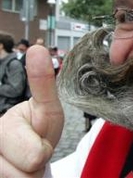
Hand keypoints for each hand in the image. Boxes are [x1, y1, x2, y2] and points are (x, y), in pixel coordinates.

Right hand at [0, 45, 63, 176]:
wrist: (23, 150)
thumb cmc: (37, 128)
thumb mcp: (46, 107)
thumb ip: (42, 84)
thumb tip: (37, 49)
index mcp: (3, 126)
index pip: (35, 155)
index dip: (40, 151)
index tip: (36, 146)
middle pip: (28, 170)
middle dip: (36, 162)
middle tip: (32, 151)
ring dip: (28, 174)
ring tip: (22, 160)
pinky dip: (23, 177)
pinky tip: (16, 168)